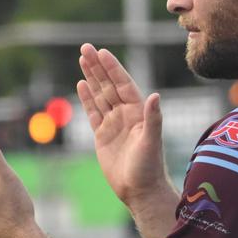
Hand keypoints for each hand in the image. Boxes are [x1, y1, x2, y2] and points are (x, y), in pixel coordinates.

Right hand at [76, 43, 168, 205]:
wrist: (140, 190)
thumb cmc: (149, 167)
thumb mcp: (151, 141)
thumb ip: (153, 118)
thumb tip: (155, 95)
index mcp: (139, 112)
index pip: (123, 84)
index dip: (113, 68)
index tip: (102, 52)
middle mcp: (126, 114)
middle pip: (109, 85)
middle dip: (98, 66)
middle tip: (85, 47)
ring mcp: (114, 123)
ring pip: (100, 95)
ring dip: (92, 77)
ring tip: (83, 58)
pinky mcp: (103, 135)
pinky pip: (93, 112)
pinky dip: (87, 98)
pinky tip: (82, 84)